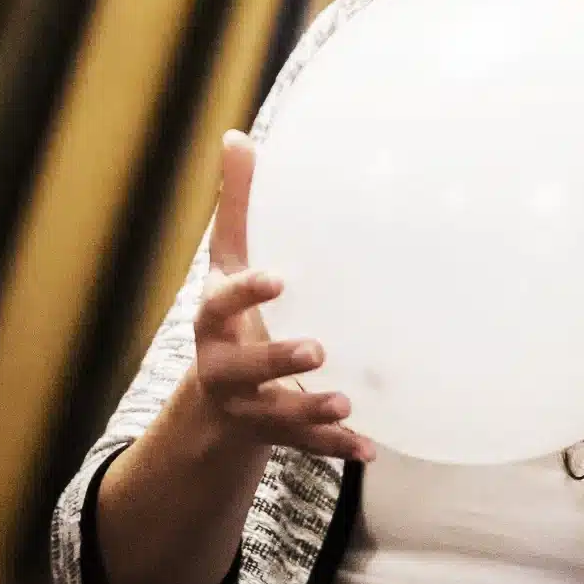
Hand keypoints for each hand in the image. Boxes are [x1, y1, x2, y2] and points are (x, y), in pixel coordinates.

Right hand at [189, 131, 375, 462]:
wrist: (216, 399)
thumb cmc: (231, 311)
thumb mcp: (228, 260)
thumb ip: (240, 206)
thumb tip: (239, 136)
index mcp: (213, 320)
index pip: (222, 304)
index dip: (247, 293)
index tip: (278, 279)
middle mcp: (224, 367)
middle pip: (246, 367)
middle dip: (278, 360)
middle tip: (318, 348)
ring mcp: (249, 405)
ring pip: (275, 414)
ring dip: (309, 411)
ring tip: (346, 401)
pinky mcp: (275, 434)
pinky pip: (305, 446)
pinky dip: (336, 447)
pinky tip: (370, 447)